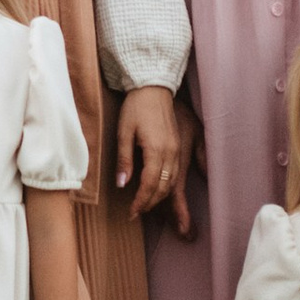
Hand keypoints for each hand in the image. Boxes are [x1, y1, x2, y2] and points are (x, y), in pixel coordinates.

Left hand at [117, 85, 191, 233]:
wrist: (154, 86)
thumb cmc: (136, 107)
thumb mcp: (123, 132)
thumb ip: (124, 159)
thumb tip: (121, 184)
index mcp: (156, 149)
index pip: (149, 184)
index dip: (141, 201)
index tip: (132, 213)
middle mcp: (171, 152)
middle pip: (163, 187)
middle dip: (150, 203)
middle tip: (136, 213)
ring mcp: (177, 149)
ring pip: (172, 182)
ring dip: (160, 196)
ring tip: (146, 204)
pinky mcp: (178, 145)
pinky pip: (176, 172)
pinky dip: (167, 185)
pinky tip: (158, 189)